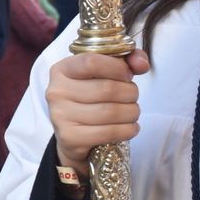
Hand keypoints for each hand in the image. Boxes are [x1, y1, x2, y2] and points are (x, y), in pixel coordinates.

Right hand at [44, 49, 150, 177]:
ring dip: (131, 112)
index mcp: (62, 70)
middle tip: (132, 96)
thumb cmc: (90, 99)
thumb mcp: (102, 74)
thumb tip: (142, 64)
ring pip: (110, 112)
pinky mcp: (70, 137)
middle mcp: (57, 91)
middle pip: (106, 89)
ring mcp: (61, 116)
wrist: (72, 135)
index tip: (127, 75)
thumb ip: (125, 61)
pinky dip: (127, 130)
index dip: (117, 68)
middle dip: (130, 93)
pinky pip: (108, 132)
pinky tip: (130, 127)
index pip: (91, 62)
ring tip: (132, 112)